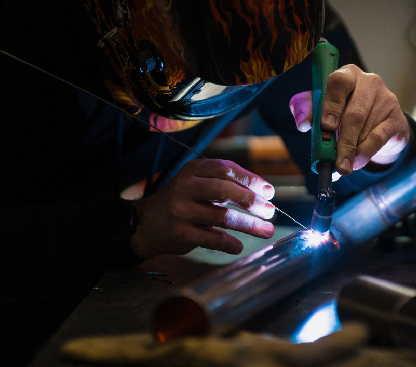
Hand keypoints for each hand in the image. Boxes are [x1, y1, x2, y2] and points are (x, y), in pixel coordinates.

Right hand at [130, 159, 275, 258]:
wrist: (144, 224)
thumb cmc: (182, 202)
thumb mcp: (197, 184)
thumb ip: (225, 184)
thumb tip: (264, 194)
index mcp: (193, 170)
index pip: (226, 169)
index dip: (251, 179)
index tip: (269, 192)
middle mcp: (186, 187)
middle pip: (225, 191)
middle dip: (253, 202)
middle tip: (270, 211)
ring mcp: (181, 210)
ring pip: (223, 216)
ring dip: (249, 225)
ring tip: (267, 230)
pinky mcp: (180, 233)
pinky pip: (212, 238)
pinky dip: (229, 243)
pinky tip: (239, 246)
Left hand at [289, 64, 409, 174]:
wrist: (380, 125)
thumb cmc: (346, 113)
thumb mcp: (326, 108)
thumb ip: (310, 111)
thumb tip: (303, 123)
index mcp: (348, 75)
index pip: (339, 82)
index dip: (331, 104)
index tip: (326, 126)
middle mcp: (369, 82)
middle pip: (354, 113)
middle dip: (343, 141)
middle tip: (336, 162)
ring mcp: (386, 98)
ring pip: (365, 128)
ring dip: (353, 150)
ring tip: (344, 165)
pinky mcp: (397, 117)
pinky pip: (379, 137)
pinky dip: (366, 152)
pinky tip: (358, 162)